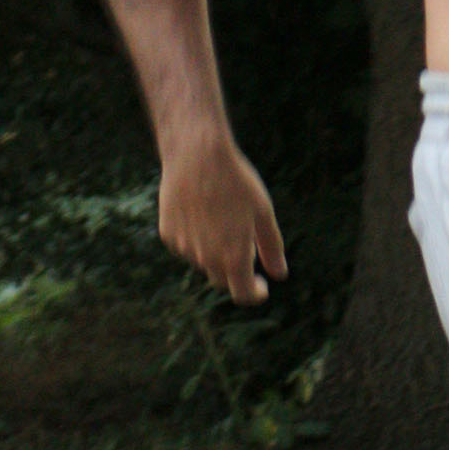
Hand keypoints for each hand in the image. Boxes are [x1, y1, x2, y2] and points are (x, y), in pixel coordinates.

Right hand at [158, 131, 287, 304]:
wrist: (197, 155)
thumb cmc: (237, 182)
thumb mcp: (263, 214)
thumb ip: (271, 248)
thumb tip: (279, 275)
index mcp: (234, 257)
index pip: (243, 294)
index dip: (255, 294)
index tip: (261, 286)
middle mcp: (206, 258)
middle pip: (222, 279)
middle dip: (236, 272)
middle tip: (246, 248)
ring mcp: (184, 247)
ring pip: (203, 261)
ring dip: (215, 252)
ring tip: (223, 216)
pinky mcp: (168, 234)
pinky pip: (186, 246)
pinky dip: (196, 240)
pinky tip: (202, 212)